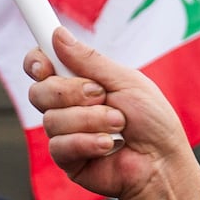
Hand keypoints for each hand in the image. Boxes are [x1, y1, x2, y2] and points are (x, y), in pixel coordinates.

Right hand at [26, 29, 199, 199]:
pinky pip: (59, 146)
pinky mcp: (68, 160)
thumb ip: (91, 61)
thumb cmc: (153, 122)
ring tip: (119, 126)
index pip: (41, 66)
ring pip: (51, 119)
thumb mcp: (127, 82)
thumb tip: (58, 35)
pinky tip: (109, 146)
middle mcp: (68, 107)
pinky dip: (87, 142)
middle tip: (102, 96)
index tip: (44, 63)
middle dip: (70, 92)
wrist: (164, 163)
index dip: (36, 62)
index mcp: (80, 82)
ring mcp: (66, 134)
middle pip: (38, 91)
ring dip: (90, 120)